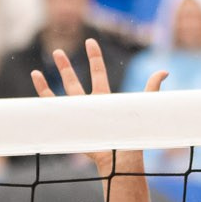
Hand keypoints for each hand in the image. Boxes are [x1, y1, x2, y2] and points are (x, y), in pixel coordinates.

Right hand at [33, 42, 163, 180]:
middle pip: (74, 81)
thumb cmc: (132, 135)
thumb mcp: (142, 107)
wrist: (120, 159)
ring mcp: (78, 115)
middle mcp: (89, 105)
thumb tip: (164, 70)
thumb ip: (151, 88)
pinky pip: (54, 108)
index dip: (94, 58)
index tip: (90, 42)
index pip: (98, 73)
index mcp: (105, 99)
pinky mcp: (70, 124)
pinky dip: (44, 95)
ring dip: (54, 78)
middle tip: (57, 51)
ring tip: (40, 68)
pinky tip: (36, 81)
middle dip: (65, 67)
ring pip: (62, 92)